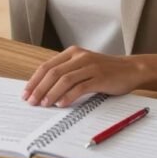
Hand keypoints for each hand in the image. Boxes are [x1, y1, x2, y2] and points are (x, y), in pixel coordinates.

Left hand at [23, 46, 141, 107]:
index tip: (26, 93)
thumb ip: (66, 73)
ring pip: (65, 80)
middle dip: (39, 88)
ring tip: (44, 104)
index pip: (47, 66)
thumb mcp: (83, 66)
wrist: (130, 69)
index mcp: (72, 52)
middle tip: (31, 102)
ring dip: (51, 93)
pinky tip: (61, 104)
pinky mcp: (100, 77)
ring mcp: (90, 66)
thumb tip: (43, 90)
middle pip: (53, 73)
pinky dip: (69, 96)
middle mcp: (80, 57)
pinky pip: (80, 87)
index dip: (34, 80)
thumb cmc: (104, 71)